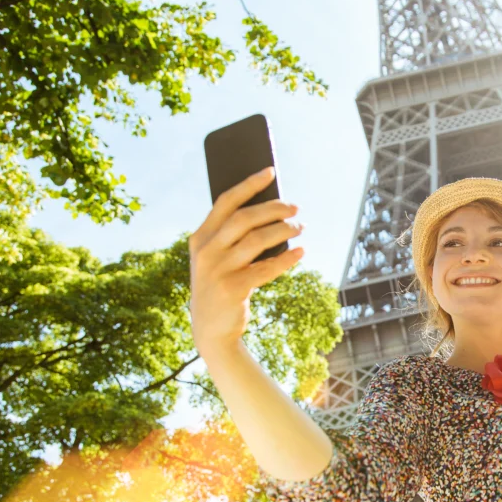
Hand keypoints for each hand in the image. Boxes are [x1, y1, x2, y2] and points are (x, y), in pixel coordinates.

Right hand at [188, 166, 303, 353]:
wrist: (211, 330)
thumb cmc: (221, 285)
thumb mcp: (218, 258)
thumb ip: (233, 236)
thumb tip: (272, 211)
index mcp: (200, 237)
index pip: (226, 201)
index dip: (249, 184)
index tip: (271, 171)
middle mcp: (206, 250)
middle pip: (245, 218)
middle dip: (274, 208)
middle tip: (296, 208)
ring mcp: (217, 270)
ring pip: (258, 240)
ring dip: (284, 231)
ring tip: (300, 228)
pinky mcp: (233, 288)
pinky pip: (267, 267)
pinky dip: (287, 258)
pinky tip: (301, 252)